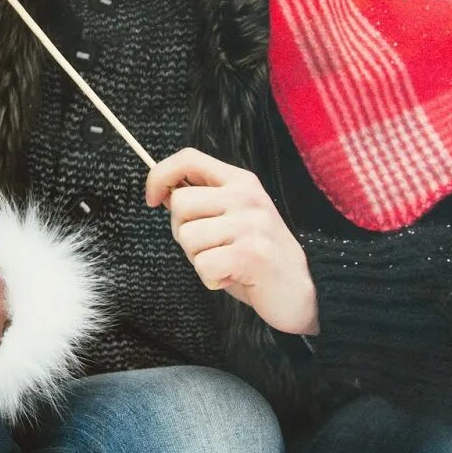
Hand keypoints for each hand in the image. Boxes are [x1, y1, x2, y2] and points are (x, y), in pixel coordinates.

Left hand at [146, 147, 319, 335]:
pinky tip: (232, 277)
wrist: (299, 294)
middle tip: (210, 248)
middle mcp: (246, 196)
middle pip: (180, 203)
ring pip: (187, 237)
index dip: (160, 174)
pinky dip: (210, 279)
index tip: (152, 198)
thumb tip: (163, 191)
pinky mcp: (251, 254)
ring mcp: (251, 224)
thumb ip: (200, 204)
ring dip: (198, 259)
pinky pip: (202, 265)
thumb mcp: (229, 220)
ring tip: (225, 263)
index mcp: (240, 181)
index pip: (189, 158)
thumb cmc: (255, 258)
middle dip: (183, 232)